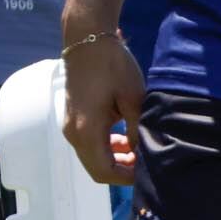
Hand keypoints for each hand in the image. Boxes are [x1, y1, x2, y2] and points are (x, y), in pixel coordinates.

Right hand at [61, 26, 144, 187]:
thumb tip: (144, 153)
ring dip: (116, 158)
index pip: (104, 171)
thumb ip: (138, 129)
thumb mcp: (133, 98)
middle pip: (97, 168)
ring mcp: (71, 127)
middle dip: (123, 170)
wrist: (88, 42)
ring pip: (94, 156)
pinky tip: (127, 138)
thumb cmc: (112, 67)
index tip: (149, 173)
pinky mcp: (74, 119)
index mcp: (86, 131)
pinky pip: (91, 143)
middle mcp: (74, 134)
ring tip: (141, 150)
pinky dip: (108, 146)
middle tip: (148, 162)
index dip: (127, 178)